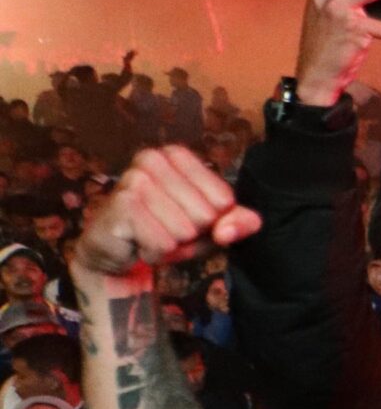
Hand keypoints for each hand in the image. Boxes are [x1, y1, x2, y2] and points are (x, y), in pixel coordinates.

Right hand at [70, 147, 262, 278]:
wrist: (114, 249)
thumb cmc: (164, 229)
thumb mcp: (208, 226)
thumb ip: (236, 222)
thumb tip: (237, 228)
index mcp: (177, 155)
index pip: (224, 199)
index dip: (213, 220)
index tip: (189, 218)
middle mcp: (152, 159)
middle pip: (205, 215)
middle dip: (191, 235)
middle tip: (167, 231)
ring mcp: (134, 180)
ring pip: (184, 231)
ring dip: (172, 245)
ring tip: (152, 236)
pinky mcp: (121, 206)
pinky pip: (162, 243)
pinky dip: (155, 253)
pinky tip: (138, 243)